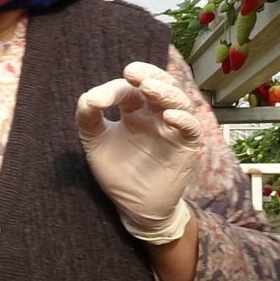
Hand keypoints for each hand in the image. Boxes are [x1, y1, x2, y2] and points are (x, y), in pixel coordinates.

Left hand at [76, 61, 202, 245]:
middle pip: (160, 84)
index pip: (129, 90)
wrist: (135, 207)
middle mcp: (155, 116)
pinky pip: (191, 128)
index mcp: (134, 111)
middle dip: (148, 74)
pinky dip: (183, 120)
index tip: (96, 101)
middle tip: (132, 72)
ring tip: (150, 88)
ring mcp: (172, 129)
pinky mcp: (185, 147)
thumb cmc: (118, 173)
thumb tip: (89, 97)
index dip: (115, 90)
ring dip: (166, 92)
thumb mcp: (95, 143)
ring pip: (179, 101)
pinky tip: (168, 117)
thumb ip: (88, 118)